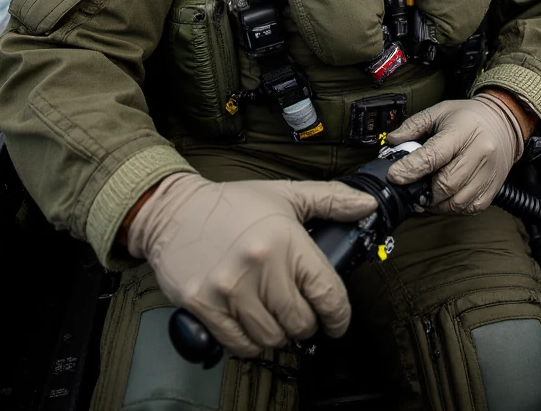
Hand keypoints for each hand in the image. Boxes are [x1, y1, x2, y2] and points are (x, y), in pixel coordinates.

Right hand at [127, 173, 377, 356]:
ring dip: (278, 334)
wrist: (173, 210)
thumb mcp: (284, 195)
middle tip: (299, 312)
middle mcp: (259, 266)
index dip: (339, 315)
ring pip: (272, 339)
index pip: (327, 293)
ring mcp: (229, 289)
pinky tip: (250, 323)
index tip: (337, 321)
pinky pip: (239, 345)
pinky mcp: (204, 306)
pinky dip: (250, 342)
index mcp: (284, 239)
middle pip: (300, 323)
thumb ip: (330, 199)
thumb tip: (366, 204)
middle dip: (306, 323)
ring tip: (274, 315)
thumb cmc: (231, 204)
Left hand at [384, 95, 524, 213]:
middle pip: (446, 183)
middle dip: (423, 190)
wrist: (503, 122)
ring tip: (425, 195)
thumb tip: (392, 141)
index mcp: (463, 131)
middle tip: (409, 188)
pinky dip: (452, 208)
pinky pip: (470, 208)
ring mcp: (488, 173)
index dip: (411, 169)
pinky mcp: (493, 188)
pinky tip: (443, 199)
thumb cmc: (468, 117)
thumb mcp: (439, 111)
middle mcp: (479, 153)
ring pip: (458, 201)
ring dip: (436, 203)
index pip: (434, 155)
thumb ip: (413, 126)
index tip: (394, 176)